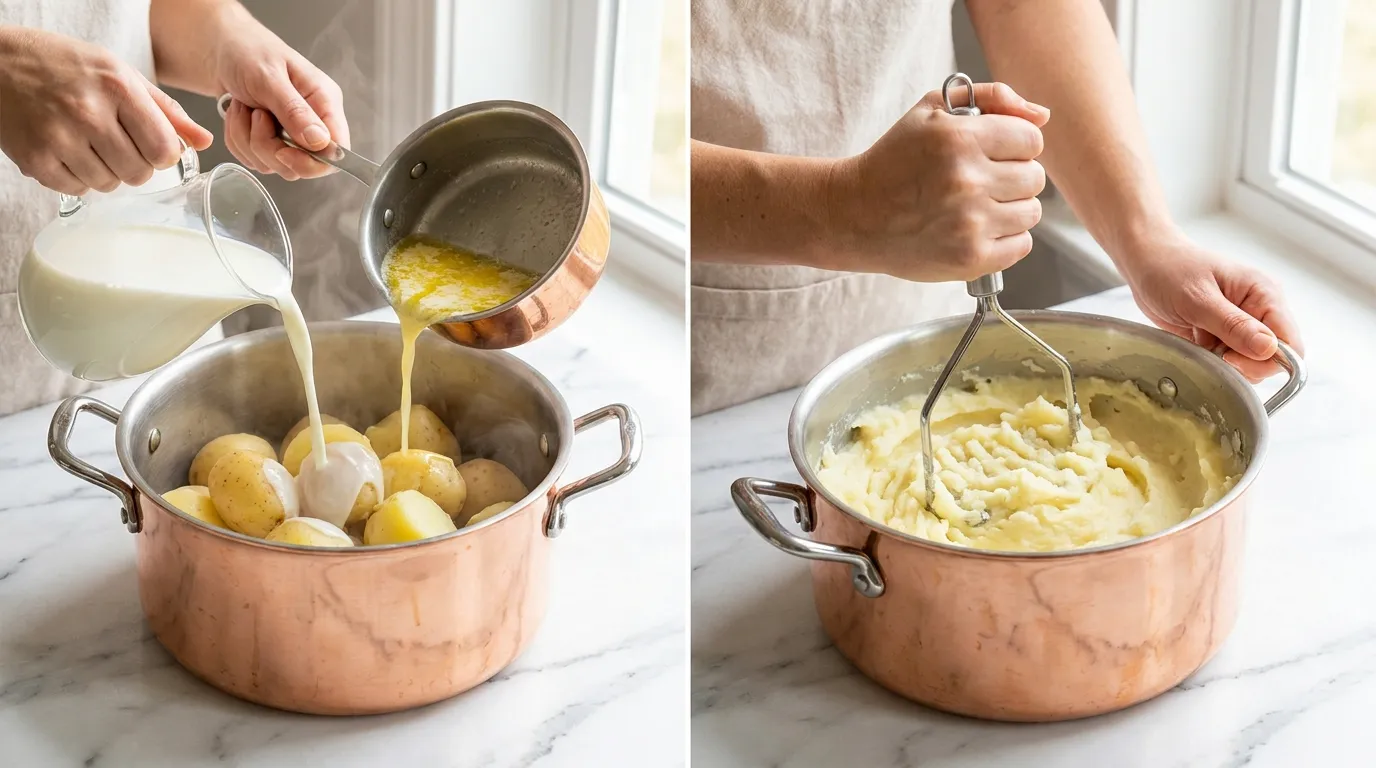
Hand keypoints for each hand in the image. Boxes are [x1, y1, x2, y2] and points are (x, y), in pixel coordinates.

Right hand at [0, 26, 212, 194]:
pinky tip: (68, 152)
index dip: (163, 154)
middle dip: (136, 164)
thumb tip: (203, 141)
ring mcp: (59, 137)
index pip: (164, 148)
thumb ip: (164, 110)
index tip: (152, 146)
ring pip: (109, 184)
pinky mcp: (35, 159)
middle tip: (116, 143)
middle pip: (139, 173)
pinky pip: (77, 189)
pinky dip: (77, 178)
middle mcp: (88, 112)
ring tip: (89, 144)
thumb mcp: (119, 73)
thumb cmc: (63, 66)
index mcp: (117, 87)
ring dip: (106, 172)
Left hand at [212, 21, 347, 180]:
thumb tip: (321, 142)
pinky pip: (255, 160)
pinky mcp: (271, 141)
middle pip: (304, 165)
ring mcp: (292, 134)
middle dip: (269, 147)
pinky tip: (239, 114)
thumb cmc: (247, 51)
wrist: (218, 49)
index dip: (311, 161)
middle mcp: (314, 122)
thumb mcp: (269, 78)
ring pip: (276, 165)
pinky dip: (238, 140)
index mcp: (325, 102)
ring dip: (248, 140)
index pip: (337, 152)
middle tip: (256, 116)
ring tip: (245, 108)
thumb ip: (295, 111)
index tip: (282, 152)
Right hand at [827, 82, 1049, 281]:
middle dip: (1012, 177)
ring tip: (976, 207)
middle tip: (980, 182)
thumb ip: (991, 98)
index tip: (991, 153)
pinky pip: (1021, 245)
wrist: (854, 215)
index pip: (1032, 139)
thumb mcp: (932, 111)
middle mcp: (967, 180)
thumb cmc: (894, 161)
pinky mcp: (970, 258)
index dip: (1014, 145)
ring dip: (1010, 209)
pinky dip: (1005, 239)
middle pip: (1035, 177)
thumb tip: (1042, 116)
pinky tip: (976, 230)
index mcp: (959, 138)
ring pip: (1031, 212)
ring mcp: (970, 223)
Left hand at [1121, 236, 1302, 381]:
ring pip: (1249, 364)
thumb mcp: (1198, 299)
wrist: (1146, 263)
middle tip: (1210, 351)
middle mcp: (1259, 311)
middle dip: (1243, 364)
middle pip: (1272, 359)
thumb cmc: (1170, 270)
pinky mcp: (1223, 335)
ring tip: (1200, 341)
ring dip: (1224, 363)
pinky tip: (1194, 343)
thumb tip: (1268, 349)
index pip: (1291, 343)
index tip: (1231, 359)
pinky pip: (1228, 361)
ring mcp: (1242, 325)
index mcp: (1264, 294)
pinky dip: (1211, 360)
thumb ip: (1233, 325)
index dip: (1267, 360)